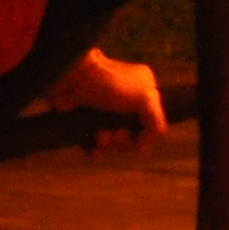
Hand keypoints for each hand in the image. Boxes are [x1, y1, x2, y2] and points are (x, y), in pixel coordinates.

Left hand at [42, 47, 164, 146]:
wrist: (72, 79)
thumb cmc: (110, 85)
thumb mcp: (144, 97)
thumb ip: (156, 120)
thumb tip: (152, 139)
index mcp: (142, 90)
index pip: (151, 120)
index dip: (146, 135)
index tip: (139, 142)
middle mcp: (125, 101)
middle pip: (132, 133)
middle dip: (125, 140)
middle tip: (117, 135)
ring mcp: (105, 111)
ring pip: (114, 140)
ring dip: (109, 145)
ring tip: (101, 137)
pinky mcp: (86, 121)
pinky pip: (94, 144)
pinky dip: (95, 150)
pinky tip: (93, 150)